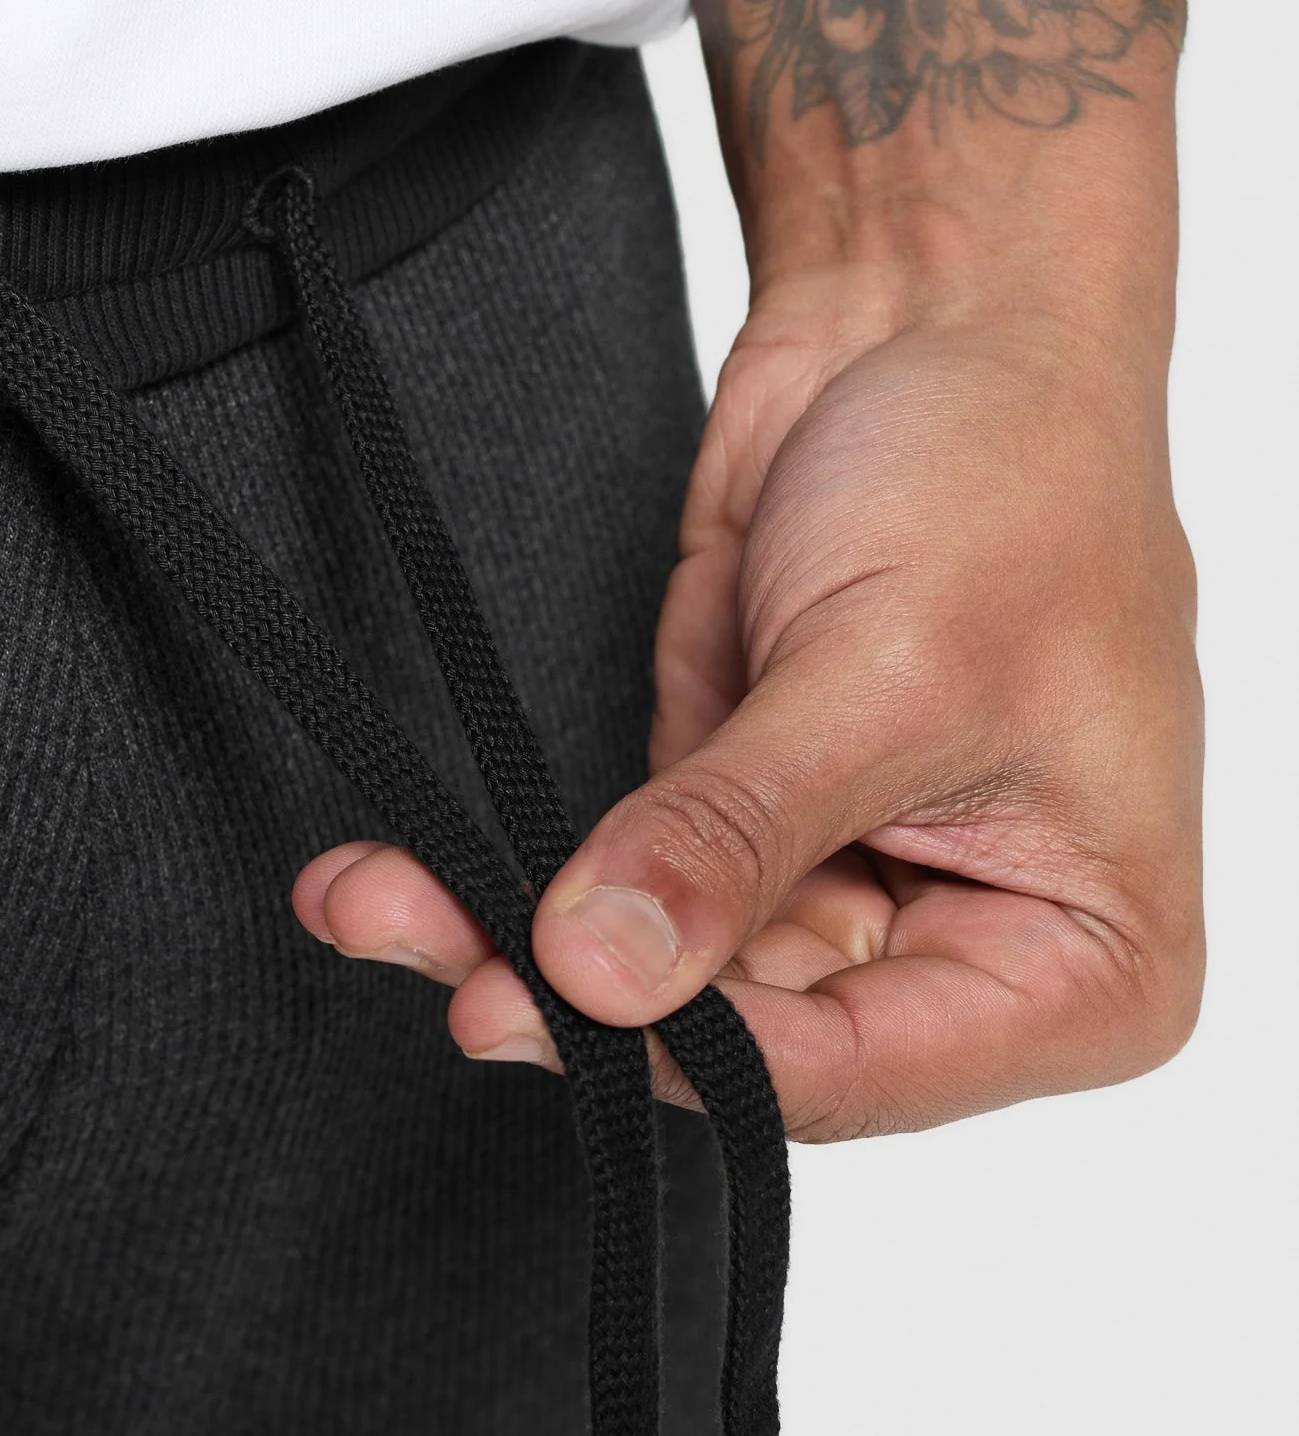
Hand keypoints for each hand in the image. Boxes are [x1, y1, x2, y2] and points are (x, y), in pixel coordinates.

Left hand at [292, 290, 1202, 1140]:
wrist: (932, 327)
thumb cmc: (1014, 476)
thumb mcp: (893, 669)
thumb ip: (741, 834)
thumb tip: (608, 970)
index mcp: (1085, 973)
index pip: (861, 1075)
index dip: (700, 1053)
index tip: (557, 1004)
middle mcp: (964, 965)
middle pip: (743, 1045)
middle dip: (581, 1006)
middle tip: (450, 970)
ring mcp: (842, 908)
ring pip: (660, 988)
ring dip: (516, 951)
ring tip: (383, 904)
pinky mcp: (738, 847)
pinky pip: (618, 906)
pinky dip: (517, 892)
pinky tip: (412, 884)